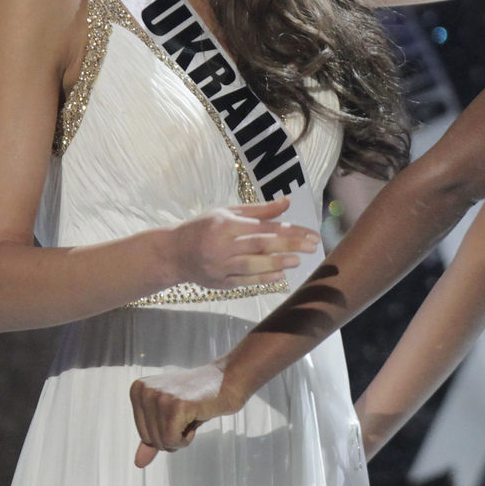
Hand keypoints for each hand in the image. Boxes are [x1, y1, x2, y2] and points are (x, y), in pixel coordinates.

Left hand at [131, 359, 243, 466]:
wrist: (229, 379)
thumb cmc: (200, 398)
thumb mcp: (171, 416)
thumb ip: (153, 437)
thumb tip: (139, 463)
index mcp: (139, 388)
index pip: (143, 434)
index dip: (165, 432)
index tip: (180, 410)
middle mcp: (145, 390)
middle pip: (150, 439)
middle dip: (173, 435)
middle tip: (189, 412)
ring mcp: (160, 396)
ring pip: (161, 443)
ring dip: (181, 436)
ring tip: (194, 412)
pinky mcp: (176, 405)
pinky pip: (172, 441)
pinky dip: (187, 438)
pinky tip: (197, 415)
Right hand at [164, 198, 319, 288]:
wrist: (172, 252)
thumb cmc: (203, 227)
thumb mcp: (227, 212)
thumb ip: (259, 210)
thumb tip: (287, 202)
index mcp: (225, 224)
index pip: (264, 227)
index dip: (290, 231)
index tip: (310, 233)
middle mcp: (222, 245)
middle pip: (261, 245)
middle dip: (290, 246)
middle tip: (312, 246)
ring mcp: (219, 266)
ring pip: (253, 265)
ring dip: (278, 263)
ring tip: (298, 261)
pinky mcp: (218, 283)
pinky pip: (244, 281)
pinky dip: (263, 278)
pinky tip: (279, 275)